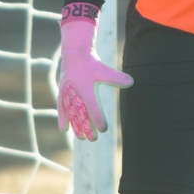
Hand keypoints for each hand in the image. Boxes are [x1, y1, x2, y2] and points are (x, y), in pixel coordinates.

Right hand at [57, 4, 132, 141]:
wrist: (74, 54)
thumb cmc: (91, 63)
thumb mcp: (104, 70)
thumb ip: (116, 78)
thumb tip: (131, 82)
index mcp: (86, 89)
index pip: (93, 108)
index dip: (98, 119)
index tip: (103, 129)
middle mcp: (75, 93)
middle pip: (81, 114)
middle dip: (87, 127)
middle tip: (93, 139)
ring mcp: (67, 93)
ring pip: (71, 113)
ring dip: (76, 126)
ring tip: (81, 138)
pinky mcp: (62, 93)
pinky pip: (62, 108)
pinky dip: (62, 118)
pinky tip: (64, 129)